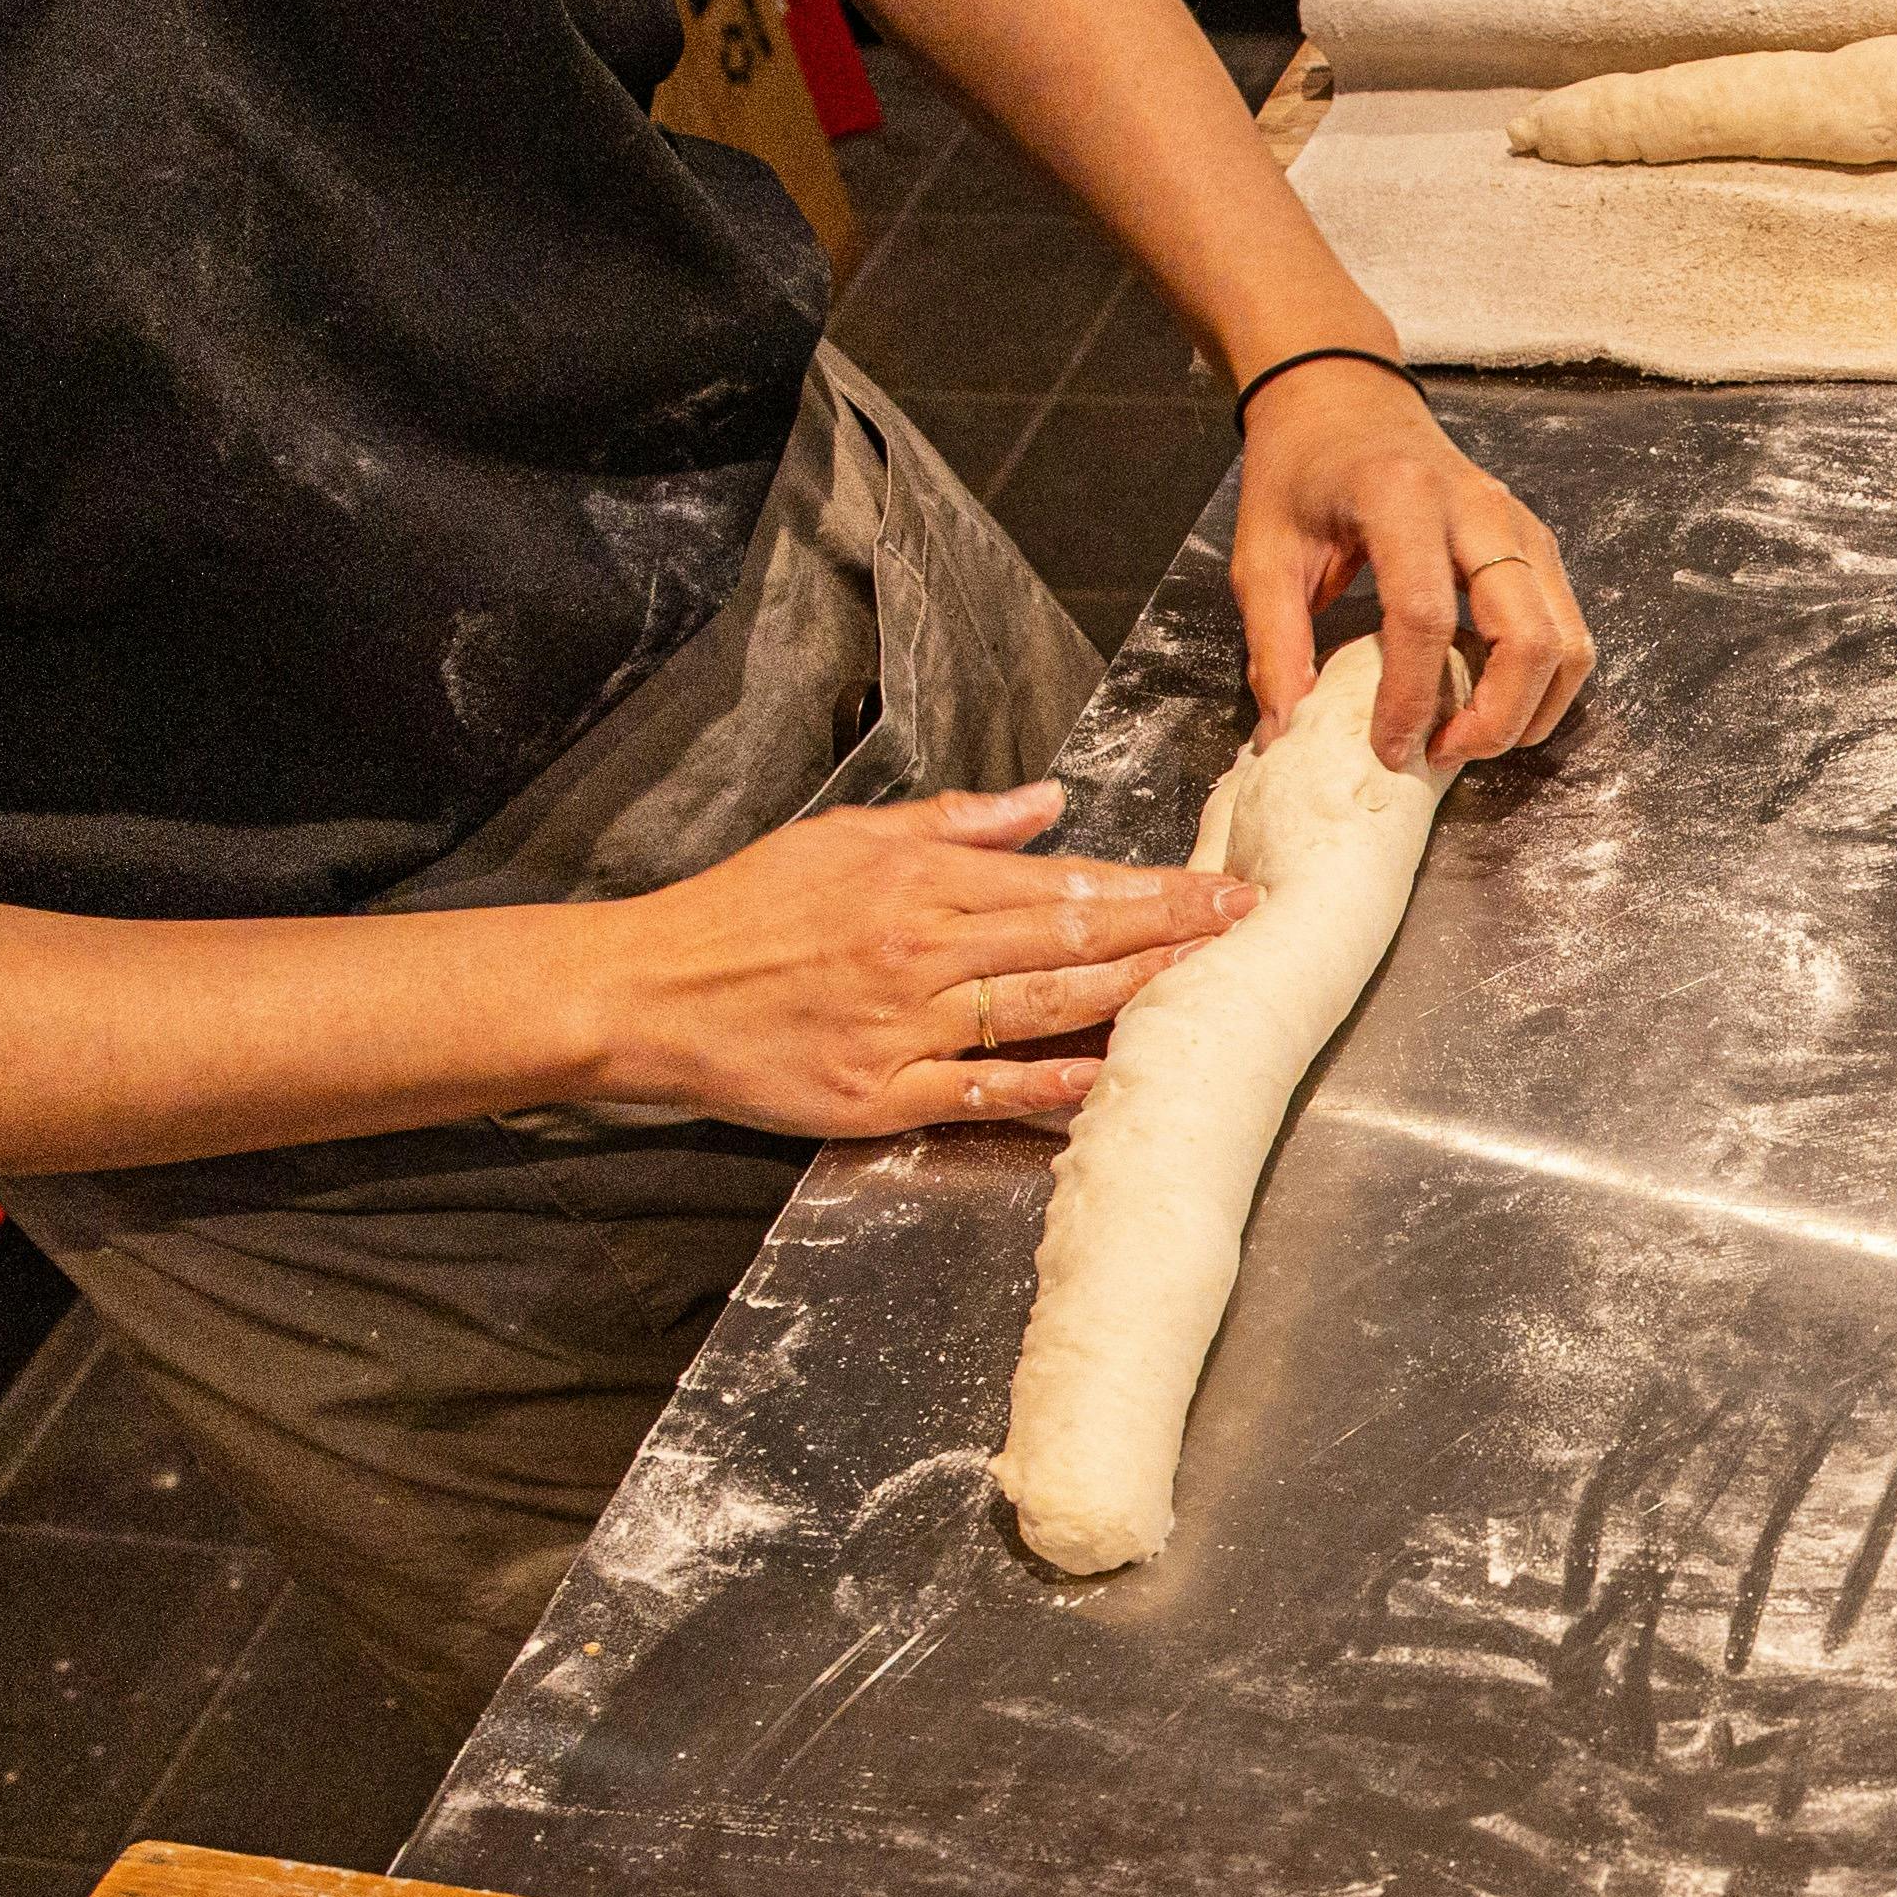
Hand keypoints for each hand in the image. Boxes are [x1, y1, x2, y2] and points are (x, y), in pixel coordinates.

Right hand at [587, 783, 1252, 1134]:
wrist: (649, 990)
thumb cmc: (744, 910)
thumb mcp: (844, 837)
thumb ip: (955, 822)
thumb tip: (1049, 802)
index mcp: (920, 879)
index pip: (1066, 881)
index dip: (1154, 888)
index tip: (1224, 889)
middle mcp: (923, 948)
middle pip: (1072, 938)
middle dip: (1171, 935)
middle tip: (1248, 932)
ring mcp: (904, 1026)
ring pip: (1042, 1007)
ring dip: (1132, 998)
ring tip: (1204, 991)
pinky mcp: (880, 1094)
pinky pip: (982, 1089)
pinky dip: (1049, 1087)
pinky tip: (1108, 1079)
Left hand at [1228, 359, 1598, 771]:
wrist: (1345, 398)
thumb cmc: (1300, 472)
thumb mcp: (1263, 552)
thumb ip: (1273, 643)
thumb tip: (1287, 731)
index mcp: (1400, 498)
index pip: (1423, 616)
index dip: (1410, 698)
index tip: (1389, 750)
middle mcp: (1478, 507)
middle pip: (1525, 635)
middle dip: (1496, 718)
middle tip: (1443, 754)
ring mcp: (1519, 523)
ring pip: (1566, 638)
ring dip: (1531, 708)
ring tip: (1472, 739)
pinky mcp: (1537, 543)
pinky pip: (1566, 627)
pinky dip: (1543, 681)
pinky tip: (1491, 701)